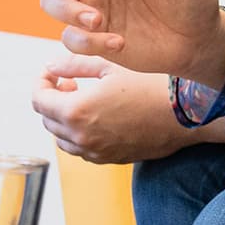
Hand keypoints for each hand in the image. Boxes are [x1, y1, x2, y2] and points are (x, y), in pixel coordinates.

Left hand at [31, 54, 222, 163]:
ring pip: (62, 139)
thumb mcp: (112, 66)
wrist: (185, 114)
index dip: (41, 82)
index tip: (52, 73)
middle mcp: (81, 137)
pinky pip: (82, 149)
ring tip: (83, 100)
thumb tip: (51, 67)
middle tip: (69, 82)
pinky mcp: (109, 159)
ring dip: (64, 119)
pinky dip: (80, 134)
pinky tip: (98, 117)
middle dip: (52, 99)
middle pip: (48, 120)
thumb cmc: (152, 84)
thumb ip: (75, 66)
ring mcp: (95, 152)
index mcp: (77, 111)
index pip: (39, 100)